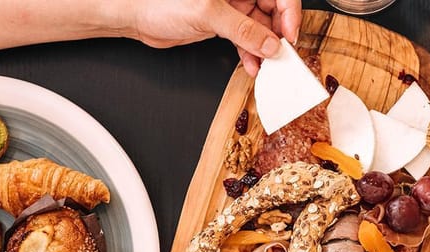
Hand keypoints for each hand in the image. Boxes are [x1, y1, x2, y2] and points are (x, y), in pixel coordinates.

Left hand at [130, 0, 302, 75]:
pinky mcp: (223, 24)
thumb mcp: (209, 14)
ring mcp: (232, 7)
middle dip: (278, 34)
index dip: (289, 13)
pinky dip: (251, 53)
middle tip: (282, 56)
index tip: (290, 35)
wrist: (139, 17)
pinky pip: (246, 39)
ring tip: (268, 66)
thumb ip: (243, 30)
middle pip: (273, 10)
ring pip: (261, 28)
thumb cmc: (163, 2)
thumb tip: (270, 43)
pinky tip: (253, 66)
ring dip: (265, 48)